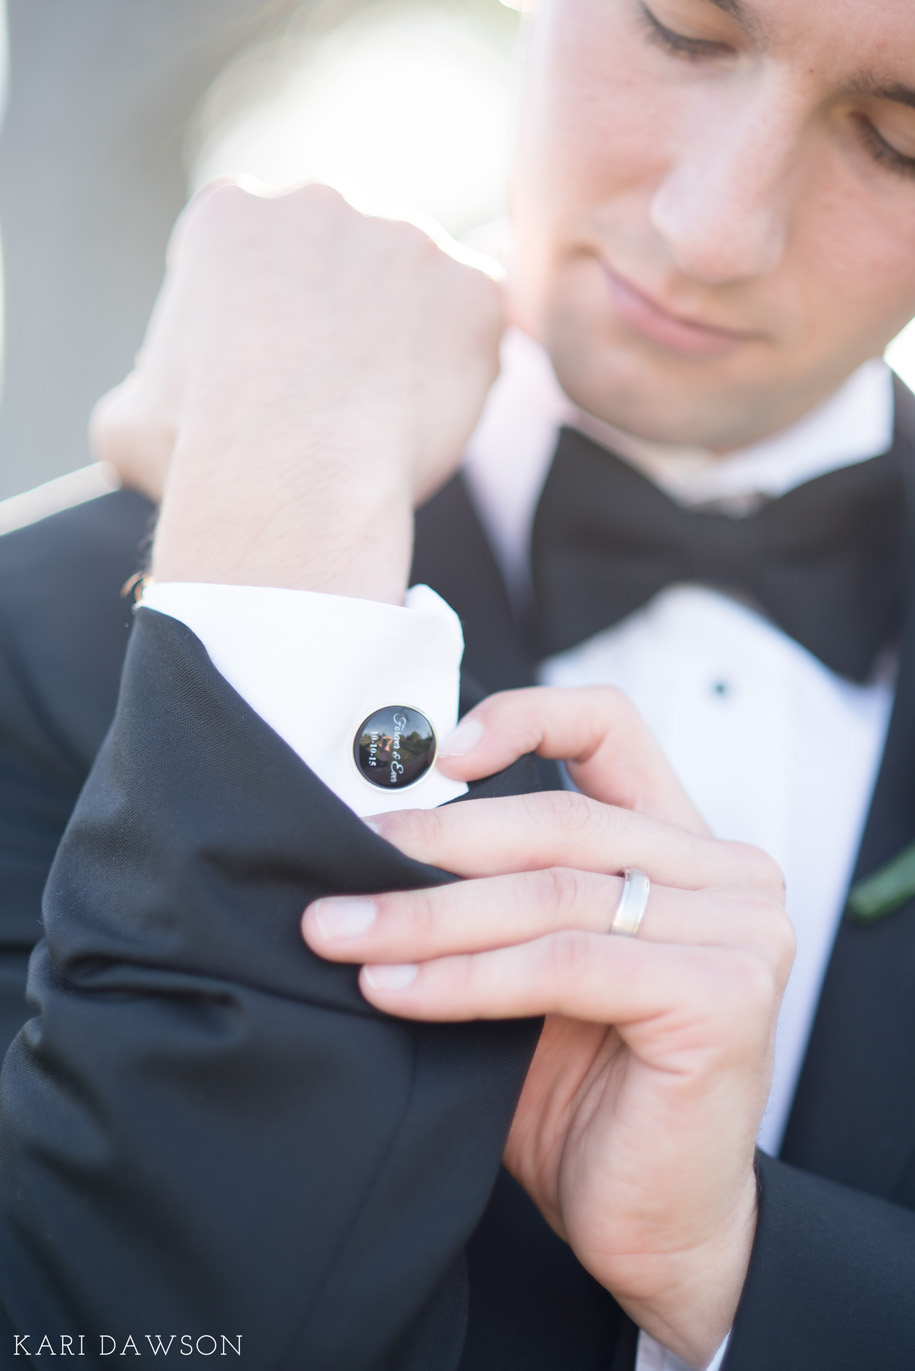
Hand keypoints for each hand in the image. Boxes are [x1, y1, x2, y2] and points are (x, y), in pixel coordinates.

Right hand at [91, 181, 504, 602]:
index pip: (260, 245)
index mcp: (231, 213)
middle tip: (340, 392)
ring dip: (408, 335)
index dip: (270, 311)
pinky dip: (464, 367)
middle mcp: (320, 200)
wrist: (294, 481)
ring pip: (417, 286)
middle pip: (346, 253)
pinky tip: (431, 415)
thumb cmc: (202, 457)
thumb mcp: (128, 421)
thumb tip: (155, 404)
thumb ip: (149, 389)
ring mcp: (405, 235)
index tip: (278, 367)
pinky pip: (478, 323)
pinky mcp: (472, 285)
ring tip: (384, 414)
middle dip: (345, 311)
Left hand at [301, 687, 793, 1368]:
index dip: (524, 716)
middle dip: (433, 844)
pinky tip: (394, 990)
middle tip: (340, 864)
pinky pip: (564, 964)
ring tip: (338, 932)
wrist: (652, 1224)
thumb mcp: (531, 971)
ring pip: (552, 893)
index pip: (613, 728)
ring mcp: (739, 930)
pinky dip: (466, 977)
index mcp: (682, 846)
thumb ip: (492, 902)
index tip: (438, 752)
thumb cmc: (586, 1095)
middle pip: (560, 821)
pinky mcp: (723, 995)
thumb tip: (369, 850)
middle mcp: (726, 875)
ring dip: (427, 915)